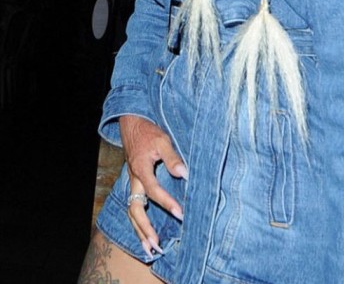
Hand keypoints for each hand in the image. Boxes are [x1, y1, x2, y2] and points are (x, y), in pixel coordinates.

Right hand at [120, 114, 187, 255]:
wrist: (132, 124)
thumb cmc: (149, 132)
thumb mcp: (162, 140)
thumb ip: (172, 157)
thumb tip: (183, 174)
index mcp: (141, 169)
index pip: (153, 190)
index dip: (166, 202)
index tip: (180, 213)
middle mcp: (134, 179)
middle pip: (135, 209)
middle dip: (144, 228)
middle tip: (156, 244)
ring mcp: (133, 182)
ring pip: (132, 211)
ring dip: (139, 230)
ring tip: (149, 248)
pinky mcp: (135, 183)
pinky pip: (133, 205)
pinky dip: (138, 221)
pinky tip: (145, 232)